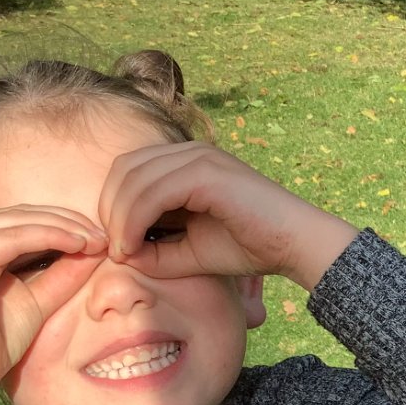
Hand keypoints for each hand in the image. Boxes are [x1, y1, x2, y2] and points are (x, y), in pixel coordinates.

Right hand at [0, 207, 105, 404]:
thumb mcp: (36, 302)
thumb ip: (60, 275)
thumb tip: (94, 250)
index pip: (19, 220)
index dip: (61, 223)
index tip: (100, 237)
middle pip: (20, 215)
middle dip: (66, 221)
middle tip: (104, 234)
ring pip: (18, 221)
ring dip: (63, 226)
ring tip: (97, 239)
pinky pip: (11, 238)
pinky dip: (48, 236)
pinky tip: (78, 244)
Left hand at [96, 142, 358, 290]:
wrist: (295, 244)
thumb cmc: (250, 247)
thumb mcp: (191, 252)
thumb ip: (154, 250)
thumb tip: (119, 252)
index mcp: (186, 162)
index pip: (129, 171)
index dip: (113, 207)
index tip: (120, 248)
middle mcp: (189, 152)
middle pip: (124, 168)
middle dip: (110, 210)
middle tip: (117, 250)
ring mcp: (198, 157)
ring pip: (133, 178)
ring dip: (119, 219)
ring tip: (125, 252)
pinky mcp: (206, 173)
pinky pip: (153, 192)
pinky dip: (134, 220)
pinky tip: (134, 247)